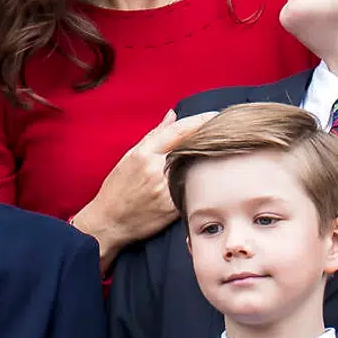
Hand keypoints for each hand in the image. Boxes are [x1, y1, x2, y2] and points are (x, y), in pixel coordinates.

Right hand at [73, 109, 217, 268]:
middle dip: (210, 138)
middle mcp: (155, 169)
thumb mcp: (130, 157)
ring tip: (225, 153)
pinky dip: (202, 184)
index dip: (200, 121)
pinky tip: (214, 181)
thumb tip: (173, 115)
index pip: (178, 131)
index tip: (216, 115)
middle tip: (229, 131)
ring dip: (210, 161)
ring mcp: (164, 189)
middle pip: (191, 148)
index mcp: (144, 153)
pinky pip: (191, 192)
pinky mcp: (171, 208)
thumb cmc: (118, 188)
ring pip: (195, 170)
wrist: (108, 222)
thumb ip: (155, 135)